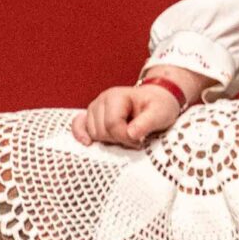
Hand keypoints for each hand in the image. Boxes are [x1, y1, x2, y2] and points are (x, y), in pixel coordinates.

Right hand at [72, 79, 187, 147]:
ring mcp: (95, 108)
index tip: (141, 140)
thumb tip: (130, 134)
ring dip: (109, 140)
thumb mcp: (160, 113)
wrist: (158, 100)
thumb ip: (146, 123)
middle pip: (101, 131)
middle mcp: (102, 100)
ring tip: (125, 135)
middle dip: (118, 140)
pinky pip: (78, 126)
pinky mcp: (92, 116)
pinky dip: (81, 134)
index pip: (112, 125)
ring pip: (93, 134)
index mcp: (117, 96)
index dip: (126, 138)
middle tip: (135, 138)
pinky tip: (87, 143)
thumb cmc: (159, 105)